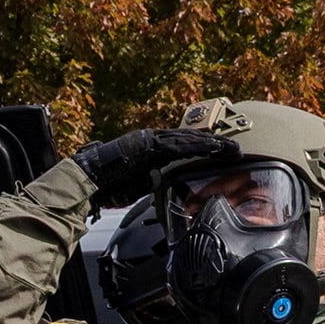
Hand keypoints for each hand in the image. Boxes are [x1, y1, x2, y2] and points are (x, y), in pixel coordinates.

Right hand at [74, 125, 239, 202]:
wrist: (88, 178)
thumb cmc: (109, 184)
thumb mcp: (139, 184)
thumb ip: (153, 180)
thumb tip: (163, 184)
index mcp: (151, 147)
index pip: (183, 146)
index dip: (204, 148)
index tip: (223, 154)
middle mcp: (152, 139)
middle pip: (190, 139)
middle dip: (214, 144)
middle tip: (236, 150)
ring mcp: (150, 139)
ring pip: (187, 139)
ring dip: (211, 144)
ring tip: (231, 149)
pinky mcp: (148, 144)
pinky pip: (177, 145)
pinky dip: (197, 146)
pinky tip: (213, 149)